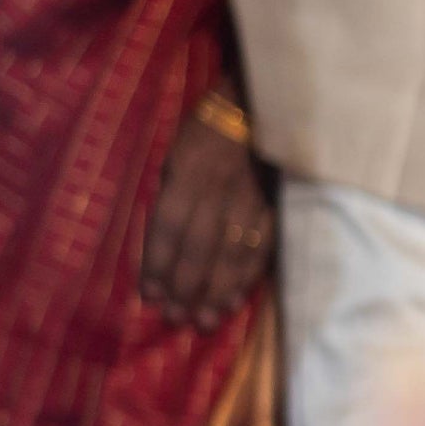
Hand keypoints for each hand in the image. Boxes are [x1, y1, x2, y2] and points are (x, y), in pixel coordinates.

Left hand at [140, 107, 270, 329]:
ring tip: (204, 320)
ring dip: (217, 291)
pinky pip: (261, 249)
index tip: (149, 295)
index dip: (157, 263)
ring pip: (232, 254)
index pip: (168, 225)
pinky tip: (235, 300)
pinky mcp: (275, 208)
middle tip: (176, 318)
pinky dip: (247, 278)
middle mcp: (218, 191)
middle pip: (199, 248)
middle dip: (185, 286)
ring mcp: (251, 202)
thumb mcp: (177, 148)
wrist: (261, 104)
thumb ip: (172, 190)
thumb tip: (164, 236)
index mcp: (188, 172)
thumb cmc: (209, 126)